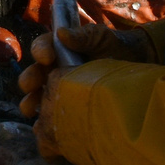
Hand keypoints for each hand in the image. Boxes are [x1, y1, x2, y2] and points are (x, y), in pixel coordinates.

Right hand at [17, 25, 151, 158]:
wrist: (136, 66)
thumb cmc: (114, 47)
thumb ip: (83, 35)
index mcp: (58, 50)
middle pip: (34, 75)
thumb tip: (62, 34)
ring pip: (38, 98)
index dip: (40, 52)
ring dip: (31, 104)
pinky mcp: (67, 109)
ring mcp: (59, 91)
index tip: (45, 58)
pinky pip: (52, 118)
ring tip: (31, 110)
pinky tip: (43, 130)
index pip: (42, 48)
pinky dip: (45, 125)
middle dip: (29, 80)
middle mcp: (53, 70)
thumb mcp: (100, 36)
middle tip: (31, 86)